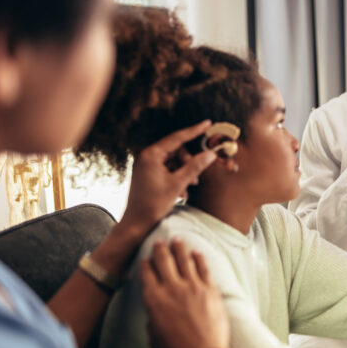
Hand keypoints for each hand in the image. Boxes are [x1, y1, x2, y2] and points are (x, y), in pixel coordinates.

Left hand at [119, 120, 216, 235]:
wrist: (136, 223)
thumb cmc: (153, 204)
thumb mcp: (178, 184)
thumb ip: (195, 166)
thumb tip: (210, 154)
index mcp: (151, 155)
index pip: (177, 138)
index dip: (194, 131)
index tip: (207, 123)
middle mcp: (147, 157)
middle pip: (176, 150)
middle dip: (189, 162)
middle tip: (195, 177)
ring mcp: (146, 165)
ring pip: (174, 161)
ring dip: (185, 172)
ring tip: (189, 186)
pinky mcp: (148, 174)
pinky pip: (168, 169)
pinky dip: (177, 177)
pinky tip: (182, 192)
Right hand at [141, 240, 235, 347]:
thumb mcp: (154, 335)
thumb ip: (154, 317)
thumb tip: (156, 310)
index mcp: (154, 299)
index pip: (147, 273)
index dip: (146, 263)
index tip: (146, 258)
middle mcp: (172, 288)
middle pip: (164, 260)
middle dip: (161, 248)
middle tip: (160, 241)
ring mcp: (192, 286)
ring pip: (184, 259)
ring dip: (179, 247)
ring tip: (178, 239)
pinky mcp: (210, 289)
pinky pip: (204, 268)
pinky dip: (199, 258)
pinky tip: (197, 252)